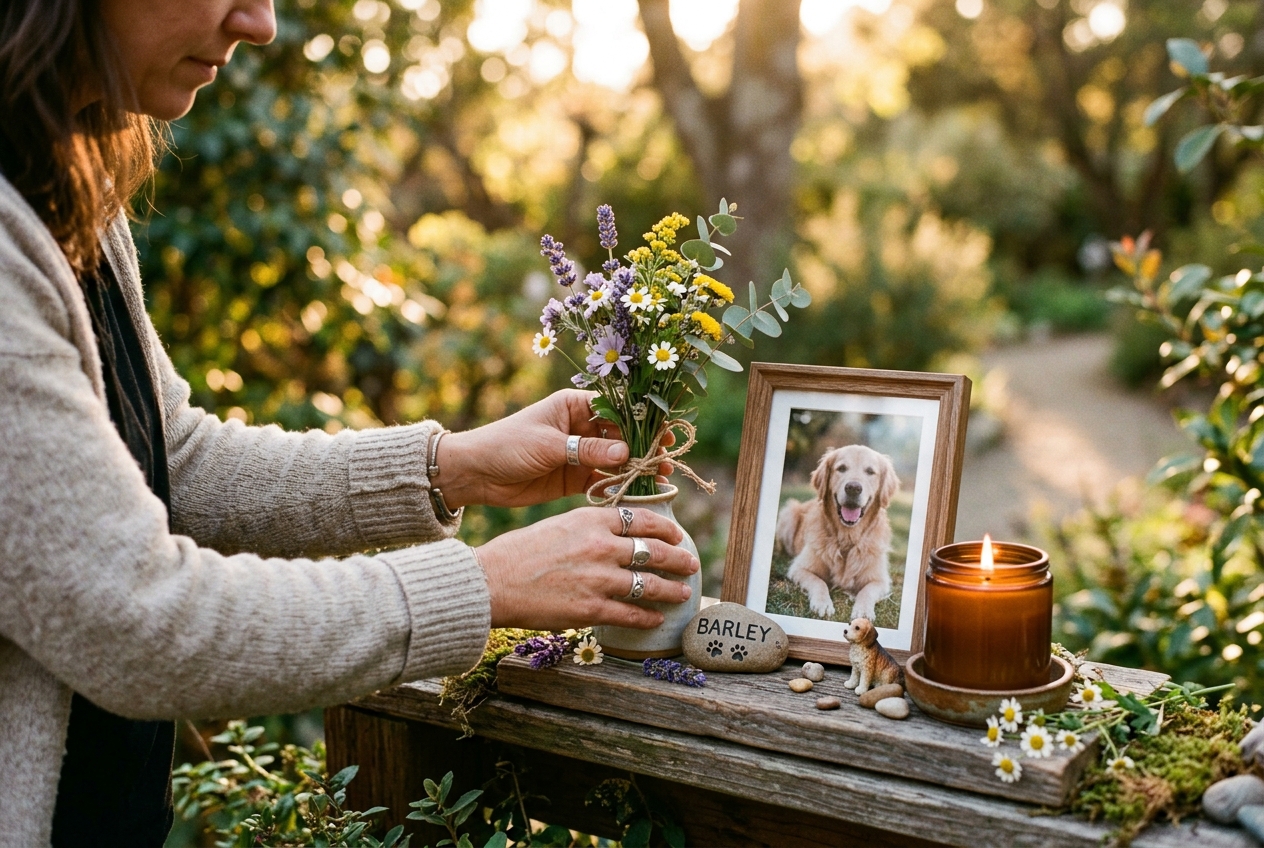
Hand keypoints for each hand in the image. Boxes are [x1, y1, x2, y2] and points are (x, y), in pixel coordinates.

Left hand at [436, 389, 664, 508]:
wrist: (475, 474)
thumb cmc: (507, 444)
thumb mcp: (549, 445)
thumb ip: (587, 450)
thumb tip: (626, 453)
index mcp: (574, 405)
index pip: (616, 409)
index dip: (642, 421)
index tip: (662, 434)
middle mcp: (580, 427)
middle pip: (621, 436)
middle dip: (644, 448)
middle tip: (666, 461)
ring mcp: (578, 454)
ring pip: (615, 461)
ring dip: (635, 470)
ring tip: (659, 480)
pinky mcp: (573, 478)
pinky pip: (602, 482)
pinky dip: (618, 488)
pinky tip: (637, 494)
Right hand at [476, 507, 698, 629]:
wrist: (493, 582)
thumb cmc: (518, 553)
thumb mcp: (558, 525)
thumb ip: (589, 529)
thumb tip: (615, 537)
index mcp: (591, 520)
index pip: (642, 519)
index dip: (665, 528)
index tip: (676, 535)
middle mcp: (601, 546)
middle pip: (653, 551)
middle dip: (678, 558)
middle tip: (690, 563)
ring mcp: (599, 579)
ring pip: (649, 584)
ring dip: (670, 589)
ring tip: (682, 592)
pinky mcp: (592, 610)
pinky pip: (631, 615)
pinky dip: (648, 617)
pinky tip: (656, 618)